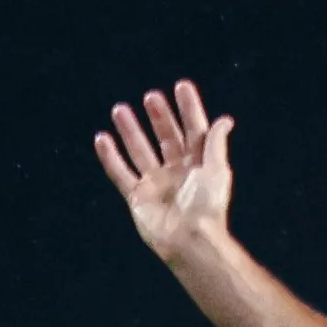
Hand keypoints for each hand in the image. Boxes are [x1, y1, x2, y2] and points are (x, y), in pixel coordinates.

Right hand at [94, 81, 234, 261]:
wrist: (190, 240)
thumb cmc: (207, 207)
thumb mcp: (217, 171)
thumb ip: (215, 144)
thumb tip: (224, 120)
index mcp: (199, 165)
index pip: (193, 130)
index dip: (188, 109)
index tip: (181, 86)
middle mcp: (177, 171)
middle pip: (166, 138)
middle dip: (158, 117)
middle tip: (151, 96)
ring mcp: (156, 184)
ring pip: (140, 151)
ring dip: (130, 130)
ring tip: (119, 109)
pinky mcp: (137, 198)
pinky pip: (120, 173)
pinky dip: (110, 157)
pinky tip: (102, 139)